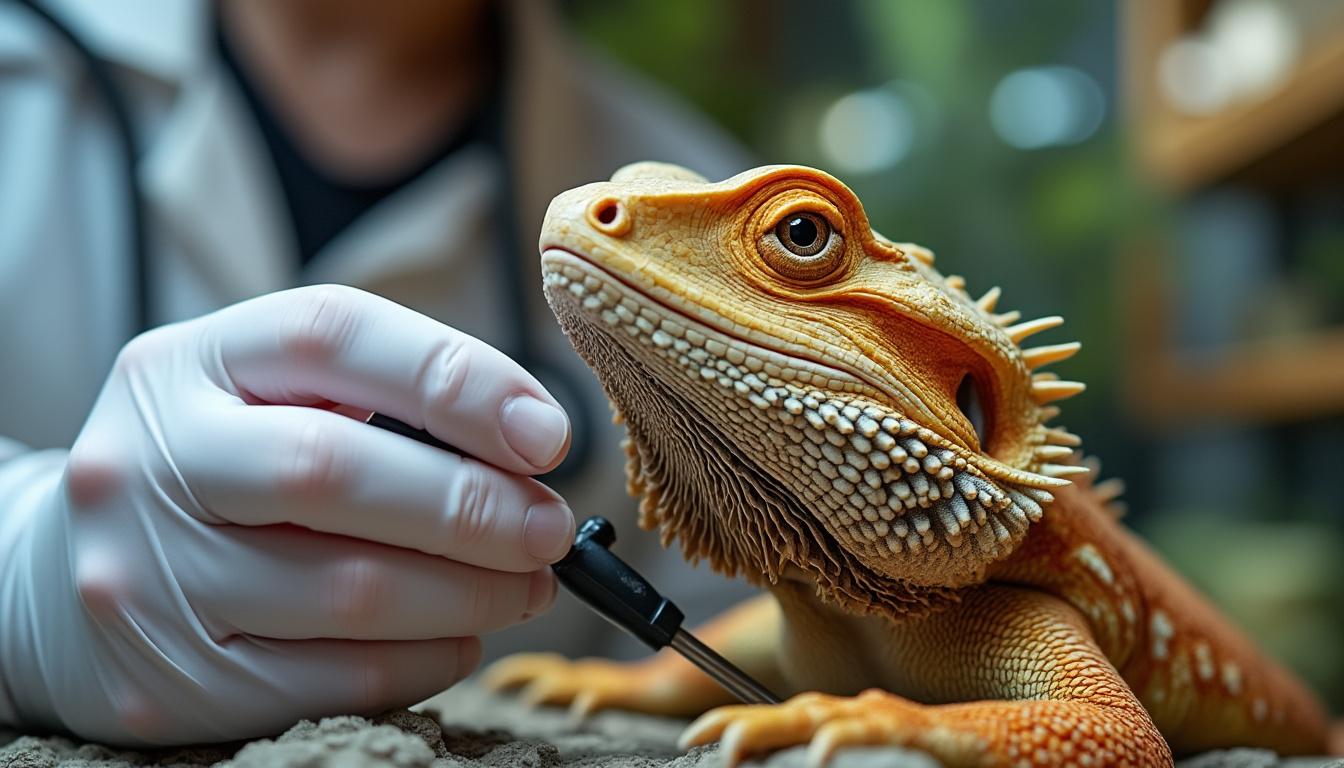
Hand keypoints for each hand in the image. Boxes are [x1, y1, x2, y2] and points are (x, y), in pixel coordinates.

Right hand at [0, 285, 574, 744]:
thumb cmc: (214, 470)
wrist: (59, 579)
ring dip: (470, 591)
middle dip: (474, 504)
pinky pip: (333, 679)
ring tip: (528, 585)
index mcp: (188, 363)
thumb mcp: (266, 397)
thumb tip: (528, 443)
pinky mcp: (166, 681)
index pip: (333, 335)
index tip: (546, 434)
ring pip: (348, 590)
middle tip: (550, 528)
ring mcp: (145, 577)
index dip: (457, 380)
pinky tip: (461, 634)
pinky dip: (424, 658)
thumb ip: (380, 397)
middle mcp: (148, 461)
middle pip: (335, 471)